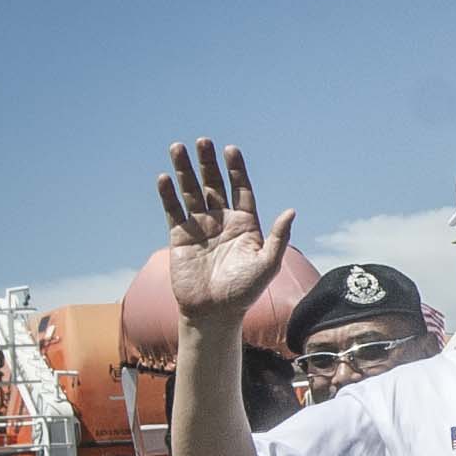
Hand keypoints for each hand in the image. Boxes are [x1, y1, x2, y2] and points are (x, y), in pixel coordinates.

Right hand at [155, 139, 295, 326]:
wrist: (214, 314)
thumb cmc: (244, 293)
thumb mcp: (267, 265)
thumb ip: (278, 238)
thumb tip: (291, 211)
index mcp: (244, 224)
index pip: (240, 189)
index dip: (236, 169)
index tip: (230, 150)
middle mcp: (221, 221)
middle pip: (214, 184)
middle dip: (208, 163)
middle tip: (203, 141)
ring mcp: (200, 227)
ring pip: (191, 192)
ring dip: (185, 170)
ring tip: (178, 148)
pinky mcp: (180, 237)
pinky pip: (173, 211)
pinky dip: (168, 195)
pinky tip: (164, 178)